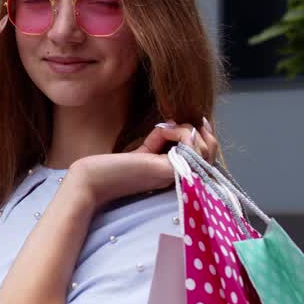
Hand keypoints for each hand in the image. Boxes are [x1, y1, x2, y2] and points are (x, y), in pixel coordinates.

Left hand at [65, 118, 220, 210]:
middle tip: (181, 124)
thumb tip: (177, 124)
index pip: (206, 158)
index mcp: (176, 176)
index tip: (195, 122)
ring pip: (205, 150)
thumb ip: (162, 140)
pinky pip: (190, 147)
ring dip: (188, 130)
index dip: (205, 137)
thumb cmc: (113, 168)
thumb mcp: (145, 150)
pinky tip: (162, 131)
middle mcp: (181, 179)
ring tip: (166, 129)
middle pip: (211, 154)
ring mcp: (177, 177)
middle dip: (202, 133)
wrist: (92, 180)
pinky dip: (180, 132)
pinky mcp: (169, 171)